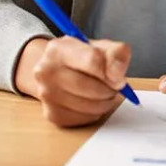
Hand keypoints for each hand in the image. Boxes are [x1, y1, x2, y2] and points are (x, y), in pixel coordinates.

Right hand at [15, 37, 131, 126]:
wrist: (55, 71)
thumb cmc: (80, 59)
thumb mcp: (99, 47)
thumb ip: (115, 54)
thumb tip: (118, 75)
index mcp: (58, 49)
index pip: (93, 60)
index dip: (112, 71)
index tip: (119, 77)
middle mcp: (46, 72)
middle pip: (93, 87)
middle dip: (110, 89)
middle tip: (113, 85)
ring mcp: (47, 95)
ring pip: (91, 106)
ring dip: (105, 102)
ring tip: (102, 92)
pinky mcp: (53, 114)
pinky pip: (86, 118)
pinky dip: (95, 113)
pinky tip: (90, 101)